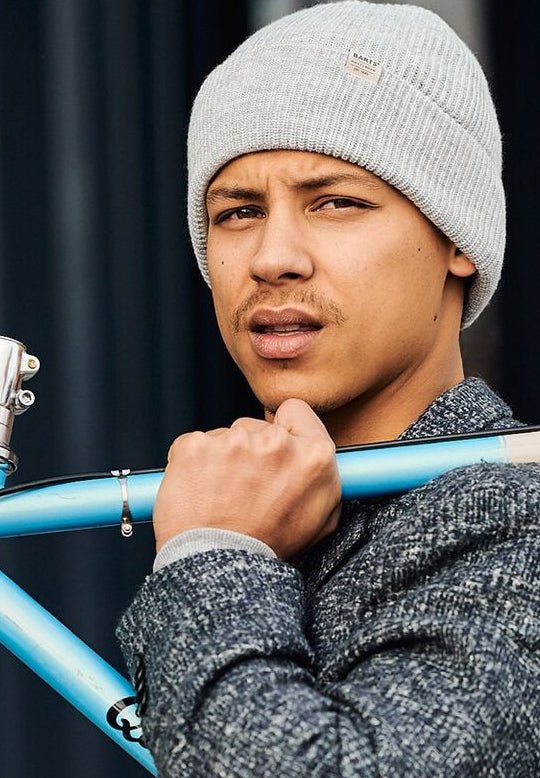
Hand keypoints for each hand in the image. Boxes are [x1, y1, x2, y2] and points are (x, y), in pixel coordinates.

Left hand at [153, 398, 340, 558]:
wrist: (217, 566)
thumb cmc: (268, 546)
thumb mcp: (321, 520)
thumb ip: (325, 481)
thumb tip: (324, 461)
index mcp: (313, 456)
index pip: (297, 411)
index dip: (287, 429)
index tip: (277, 447)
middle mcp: (275, 442)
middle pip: (257, 427)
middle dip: (251, 451)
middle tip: (246, 489)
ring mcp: (232, 441)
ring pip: (225, 438)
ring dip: (222, 459)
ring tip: (221, 496)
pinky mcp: (195, 446)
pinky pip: (195, 445)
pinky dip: (194, 464)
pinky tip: (200, 491)